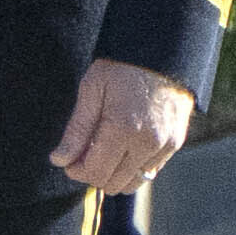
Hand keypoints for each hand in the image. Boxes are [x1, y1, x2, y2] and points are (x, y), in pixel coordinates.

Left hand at [53, 55, 199, 203]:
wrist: (162, 53)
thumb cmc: (122, 68)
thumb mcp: (91, 91)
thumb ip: (77, 130)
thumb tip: (59, 160)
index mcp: (123, 129)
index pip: (96, 172)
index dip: (77, 171)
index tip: (68, 161)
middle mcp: (148, 143)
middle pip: (114, 182)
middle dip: (93, 175)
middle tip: (82, 157)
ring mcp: (165, 145)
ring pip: (134, 181)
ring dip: (114, 175)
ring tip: (101, 153)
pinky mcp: (176, 143)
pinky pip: (151, 171)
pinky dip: (133, 168)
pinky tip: (121, 150)